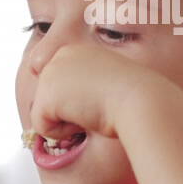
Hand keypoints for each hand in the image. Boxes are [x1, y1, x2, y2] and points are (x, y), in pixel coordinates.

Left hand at [30, 45, 157, 141]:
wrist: (141, 99)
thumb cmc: (134, 98)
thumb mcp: (105, 84)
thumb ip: (82, 87)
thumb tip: (64, 104)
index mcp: (76, 52)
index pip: (59, 87)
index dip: (76, 101)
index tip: (100, 97)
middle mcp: (60, 57)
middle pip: (48, 98)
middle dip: (69, 110)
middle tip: (97, 104)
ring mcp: (51, 73)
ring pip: (44, 112)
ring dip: (67, 121)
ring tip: (93, 109)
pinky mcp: (46, 94)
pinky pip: (41, 126)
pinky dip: (61, 132)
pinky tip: (84, 118)